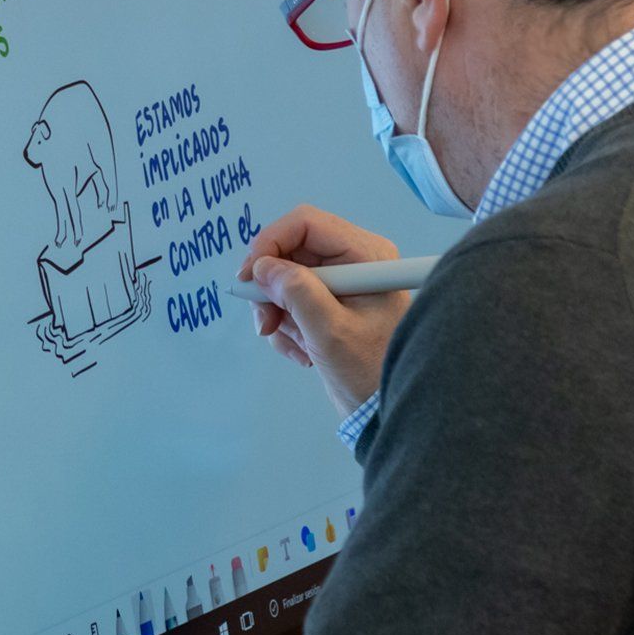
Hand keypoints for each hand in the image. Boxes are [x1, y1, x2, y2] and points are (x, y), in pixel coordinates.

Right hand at [238, 205, 410, 416]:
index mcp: (365, 255)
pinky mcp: (328, 303)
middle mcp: (352, 260)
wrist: (384, 411)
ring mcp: (339, 282)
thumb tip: (262, 267)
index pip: (305, 223)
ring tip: (295, 345)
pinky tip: (303, 351)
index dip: (270, 242)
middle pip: (290, 250)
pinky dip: (286, 325)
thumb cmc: (370, 370)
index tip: (249, 276)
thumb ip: (297, 293)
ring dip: (277, 312)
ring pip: (284, 277)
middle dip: (271, 287)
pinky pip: (289, 300)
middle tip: (263, 323)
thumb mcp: (332, 332)